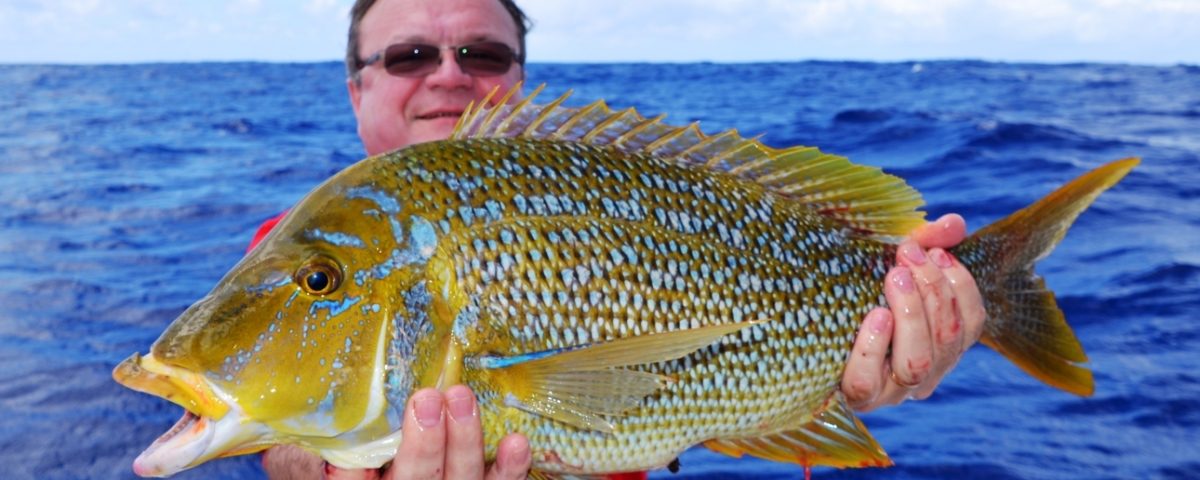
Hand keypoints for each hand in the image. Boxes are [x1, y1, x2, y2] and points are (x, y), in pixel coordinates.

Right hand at [262, 385, 531, 479]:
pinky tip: (516, 442)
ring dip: (466, 442)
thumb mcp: (307, 471)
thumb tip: (287, 441)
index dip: (353, 469)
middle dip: (424, 446)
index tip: (353, 437)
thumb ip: (296, 459)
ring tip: (462, 397)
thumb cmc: (344, 475)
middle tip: (429, 399)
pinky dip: (510, 469)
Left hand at [841, 214, 985, 411]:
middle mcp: (923, 375)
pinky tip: (875, 316)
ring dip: (911, 313)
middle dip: (931, 290)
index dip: (960, 285)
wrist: (796, 332)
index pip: (970, 322)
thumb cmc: (853, 294)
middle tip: (907, 254)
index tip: (936, 253)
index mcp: (940, 346)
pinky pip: (866, 381)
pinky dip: (873, 347)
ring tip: (893, 276)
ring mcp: (890, 391)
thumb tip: (954, 222)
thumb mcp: (889, 266)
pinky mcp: (854, 397)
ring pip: (917, 363)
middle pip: (947, 339)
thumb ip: (924, 244)